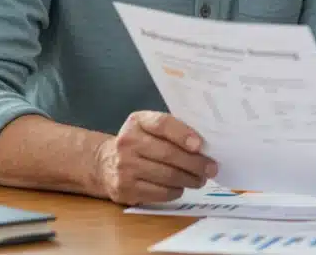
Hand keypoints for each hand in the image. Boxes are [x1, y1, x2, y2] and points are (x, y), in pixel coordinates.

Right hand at [91, 111, 217, 205]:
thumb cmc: (139, 143)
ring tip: (200, 179)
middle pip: (168, 154)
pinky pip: (159, 192)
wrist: (104, 163)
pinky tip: (181, 187)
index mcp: (137, 122)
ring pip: (167, 176)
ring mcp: (124, 167)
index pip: (162, 124)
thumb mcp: (148, 128)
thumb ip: (172, 131)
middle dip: (195, 163)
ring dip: (189, 179)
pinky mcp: (125, 189)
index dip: (183, 134)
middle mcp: (127, 143)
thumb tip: (205, 146)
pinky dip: (175, 191)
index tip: (201, 145)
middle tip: (211, 168)